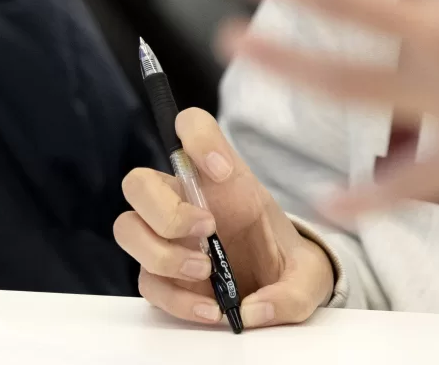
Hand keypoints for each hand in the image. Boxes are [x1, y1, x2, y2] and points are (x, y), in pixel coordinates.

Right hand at [115, 108, 336, 327]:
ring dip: (163, 254)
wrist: (281, 295)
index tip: (223, 171)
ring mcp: (169, 239)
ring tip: (206, 271)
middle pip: (138, 182)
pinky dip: (175, 298)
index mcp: (226, 181)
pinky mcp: (162, 275)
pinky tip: (209, 309)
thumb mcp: (310, 277)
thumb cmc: (290, 266)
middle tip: (207, 230)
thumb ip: (292, 295)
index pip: (193, 128)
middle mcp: (189, 202)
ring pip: (128, 228)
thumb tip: (252, 310)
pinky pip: (146, 281)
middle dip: (166, 211)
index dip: (197, 138)